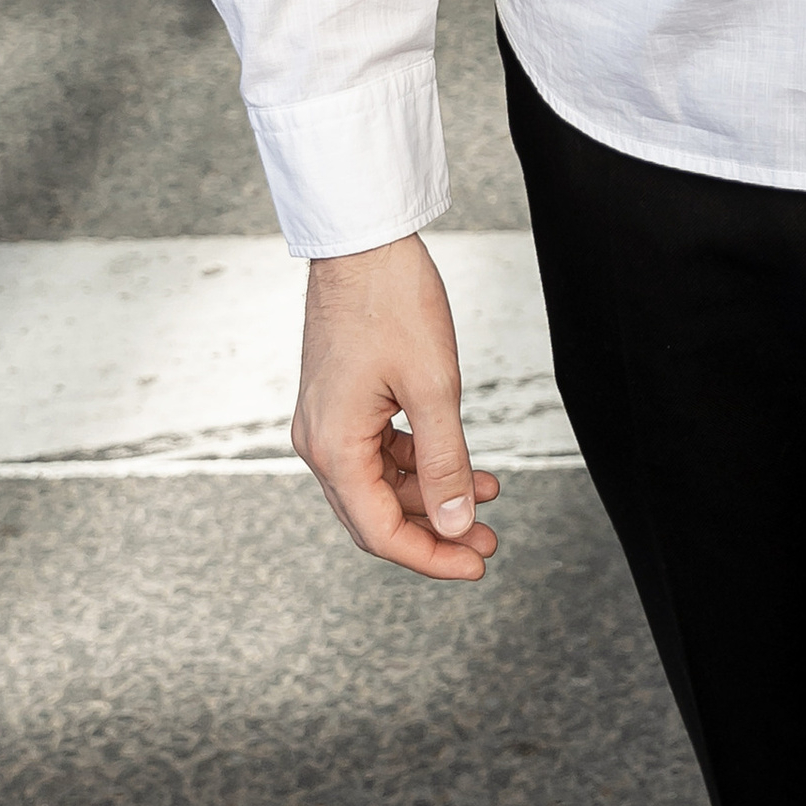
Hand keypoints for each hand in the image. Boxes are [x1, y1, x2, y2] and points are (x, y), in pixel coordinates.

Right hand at [292, 233, 500, 580]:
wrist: (362, 241)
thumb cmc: (392, 302)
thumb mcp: (434, 386)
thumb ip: (446, 463)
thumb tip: (457, 525)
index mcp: (334, 448)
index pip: (380, 531)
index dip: (431, 557)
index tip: (476, 564)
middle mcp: (319, 443)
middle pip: (376, 514)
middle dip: (434, 532)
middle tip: (487, 541)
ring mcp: (326, 422)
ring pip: (379, 484)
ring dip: (431, 496)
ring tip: (486, 500)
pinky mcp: (339, 403)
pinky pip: (377, 452)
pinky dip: (418, 463)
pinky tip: (462, 464)